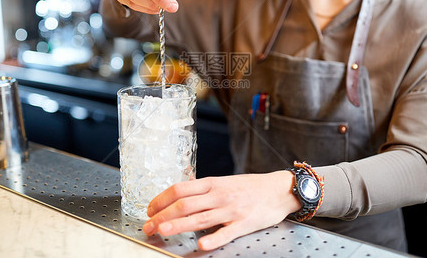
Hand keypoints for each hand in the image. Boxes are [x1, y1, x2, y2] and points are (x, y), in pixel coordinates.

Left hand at [142, 171, 300, 250]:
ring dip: (178, 225)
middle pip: (184, 204)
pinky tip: (200, 245)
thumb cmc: (250, 187)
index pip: (180, 189)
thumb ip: (204, 189)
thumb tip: (180, 195)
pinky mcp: (243, 224)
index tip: (150, 209)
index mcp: (212, 183)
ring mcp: (231, 210)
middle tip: (148, 226)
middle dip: (162, 215)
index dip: (161, 199)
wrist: (278, 189)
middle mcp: (219, 195)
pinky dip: (212, 239)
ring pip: (199, 218)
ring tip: (162, 231)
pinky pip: (225, 233)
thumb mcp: (224, 181)